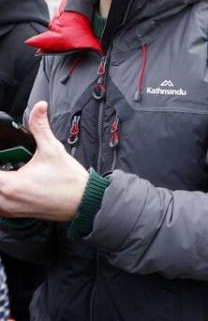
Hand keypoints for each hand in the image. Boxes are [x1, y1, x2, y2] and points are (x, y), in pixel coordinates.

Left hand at [0, 102, 88, 220]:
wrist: (84, 201)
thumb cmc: (70, 182)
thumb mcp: (53, 149)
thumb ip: (40, 127)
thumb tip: (39, 108)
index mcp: (10, 185)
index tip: (4, 156)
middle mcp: (6, 200)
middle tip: (7, 162)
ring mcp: (10, 209)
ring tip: (9, 172)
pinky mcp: (16, 214)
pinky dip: (1, 194)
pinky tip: (13, 184)